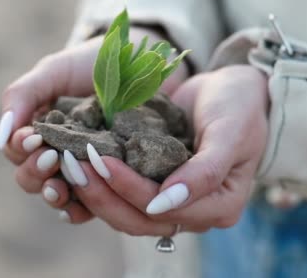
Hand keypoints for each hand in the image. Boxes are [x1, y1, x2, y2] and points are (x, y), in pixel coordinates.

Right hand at [0, 27, 187, 222]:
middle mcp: (55, 154)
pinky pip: (88, 207)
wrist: (141, 63)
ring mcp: (81, 170)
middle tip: (51, 156)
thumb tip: (0, 135)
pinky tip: (78, 206)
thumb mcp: (54, 72)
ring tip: (60, 185)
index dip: (20, 148)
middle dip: (35, 171)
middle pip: (30, 178)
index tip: (33, 137)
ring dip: (52, 193)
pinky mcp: (108, 182)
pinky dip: (79, 209)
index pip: (15, 150)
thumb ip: (22, 95)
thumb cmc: (91, 65)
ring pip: (54, 195)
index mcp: (37, 130)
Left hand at [42, 65, 267, 233]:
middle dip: (101, 194)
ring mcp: (170, 201)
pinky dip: (97, 181)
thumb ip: (205, 171)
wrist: (234, 88)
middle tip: (71, 164)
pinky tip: (74, 161)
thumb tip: (165, 203)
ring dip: (92, 191)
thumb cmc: (240, 106)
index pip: (162, 210)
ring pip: (123, 211)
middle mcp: (193, 212)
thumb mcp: (230, 132)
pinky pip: (120, 193)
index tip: (100, 162)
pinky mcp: (152, 184)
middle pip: (136, 219)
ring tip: (66, 163)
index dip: (128, 189)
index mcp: (219, 207)